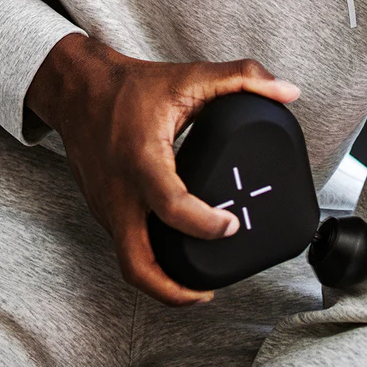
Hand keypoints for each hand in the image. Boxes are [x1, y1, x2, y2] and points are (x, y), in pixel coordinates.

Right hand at [25, 34, 299, 305]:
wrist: (78, 89)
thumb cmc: (130, 86)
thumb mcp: (190, 75)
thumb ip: (242, 77)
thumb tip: (288, 91)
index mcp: (143, 159)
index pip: (171, 205)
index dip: (204, 224)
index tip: (230, 226)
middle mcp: (120, 191)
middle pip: (137, 263)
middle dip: (173, 288)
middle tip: (208, 291)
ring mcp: (107, 204)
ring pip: (129, 261)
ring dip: (161, 280)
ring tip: (196, 283)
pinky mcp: (103, 208)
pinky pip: (124, 245)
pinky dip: (150, 258)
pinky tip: (175, 252)